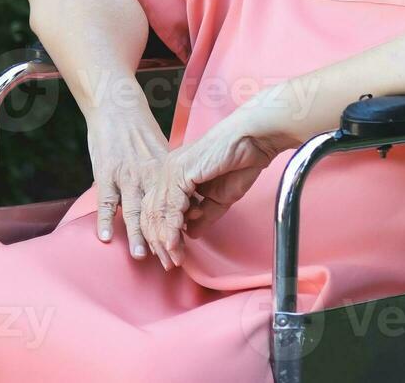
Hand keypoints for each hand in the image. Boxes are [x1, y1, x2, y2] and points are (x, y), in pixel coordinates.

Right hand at [85, 103, 170, 259]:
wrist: (118, 108)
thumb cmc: (140, 132)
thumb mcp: (162, 153)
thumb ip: (169, 176)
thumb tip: (183, 198)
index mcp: (165, 171)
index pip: (175, 207)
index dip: (179, 230)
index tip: (183, 250)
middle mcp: (149, 175)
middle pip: (158, 214)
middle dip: (163, 239)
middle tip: (169, 262)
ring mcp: (127, 175)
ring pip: (135, 210)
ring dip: (138, 234)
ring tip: (141, 256)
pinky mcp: (107, 173)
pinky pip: (107, 199)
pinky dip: (106, 218)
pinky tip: (105, 237)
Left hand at [138, 105, 289, 269]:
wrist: (253, 141)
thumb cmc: (241, 162)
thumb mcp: (220, 198)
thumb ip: (203, 215)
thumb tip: (189, 234)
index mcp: (175, 175)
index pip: (158, 210)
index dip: (162, 235)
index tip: (172, 255)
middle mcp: (167, 172)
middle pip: (152, 213)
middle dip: (159, 242)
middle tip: (169, 263)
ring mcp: (170, 171)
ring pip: (157, 213)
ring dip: (164, 240)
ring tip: (172, 259)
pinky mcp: (179, 172)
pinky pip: (170, 207)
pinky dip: (171, 229)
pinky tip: (174, 244)